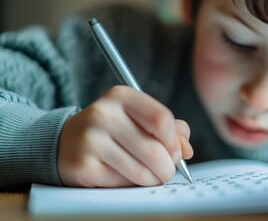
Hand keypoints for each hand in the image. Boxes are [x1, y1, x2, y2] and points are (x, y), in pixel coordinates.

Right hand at [57, 86, 192, 186]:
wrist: (66, 141)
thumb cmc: (112, 129)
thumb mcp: (137, 117)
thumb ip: (168, 128)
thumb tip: (186, 149)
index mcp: (121, 96)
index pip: (162, 119)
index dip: (174, 141)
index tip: (174, 151)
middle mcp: (103, 114)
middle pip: (155, 150)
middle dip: (168, 167)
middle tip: (165, 170)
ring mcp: (90, 140)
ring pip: (142, 171)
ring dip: (153, 179)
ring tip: (149, 175)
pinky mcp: (83, 165)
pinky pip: (123, 183)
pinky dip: (132, 184)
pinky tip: (126, 176)